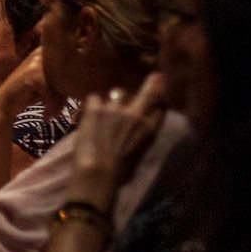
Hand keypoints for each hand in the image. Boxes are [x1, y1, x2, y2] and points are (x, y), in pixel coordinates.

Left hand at [71, 73, 166, 193]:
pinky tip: (89, 113)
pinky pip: (95, 98)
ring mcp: (115, 108)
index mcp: (150, 130)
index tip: (156, 99)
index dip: (158, 101)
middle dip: (152, 84)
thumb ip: (140, 139)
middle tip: (155, 77)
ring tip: (106, 111)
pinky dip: (93, 105)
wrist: (97, 173)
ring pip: (118, 93)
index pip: (160, 107)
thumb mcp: (139, 156)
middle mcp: (136, 114)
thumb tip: (136, 136)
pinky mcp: (95, 108)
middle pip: (149, 91)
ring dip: (114, 101)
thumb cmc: (120, 173)